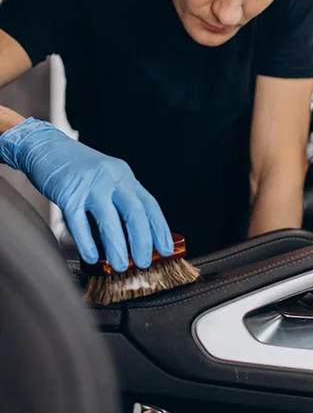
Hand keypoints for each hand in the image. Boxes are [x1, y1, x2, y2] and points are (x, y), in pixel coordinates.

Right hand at [0, 118, 173, 271]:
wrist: (45, 146)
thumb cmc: (76, 168)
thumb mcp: (107, 178)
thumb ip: (119, 200)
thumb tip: (132, 236)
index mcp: (125, 176)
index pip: (150, 204)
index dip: (160, 229)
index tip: (166, 249)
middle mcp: (112, 178)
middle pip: (135, 213)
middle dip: (142, 241)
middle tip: (144, 262)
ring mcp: (90, 185)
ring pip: (109, 220)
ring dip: (117, 247)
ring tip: (121, 266)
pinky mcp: (68, 193)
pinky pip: (79, 222)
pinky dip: (86, 242)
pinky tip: (91, 256)